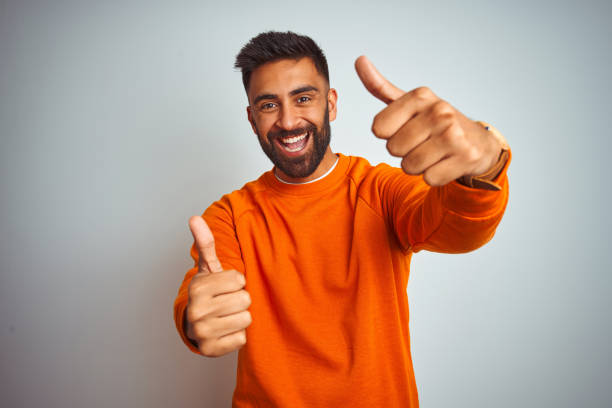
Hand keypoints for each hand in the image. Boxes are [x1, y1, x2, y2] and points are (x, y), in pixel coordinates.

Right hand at [185, 216, 251, 356]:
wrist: (195, 323)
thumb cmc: (209, 291)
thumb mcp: (208, 267)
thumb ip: (205, 243)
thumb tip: (195, 218)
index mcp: (197, 287)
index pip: (239, 279)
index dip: (236, 282)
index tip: (224, 286)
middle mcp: (196, 310)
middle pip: (245, 300)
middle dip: (240, 300)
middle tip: (227, 302)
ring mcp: (202, 332)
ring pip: (246, 320)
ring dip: (240, 317)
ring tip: (226, 315)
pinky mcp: (210, 350)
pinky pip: (242, 339)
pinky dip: (237, 336)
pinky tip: (225, 330)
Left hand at [355, 56, 502, 185]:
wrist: (479, 143)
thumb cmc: (436, 123)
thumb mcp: (409, 103)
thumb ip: (380, 87)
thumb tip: (359, 60)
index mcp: (421, 96)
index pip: (378, 128)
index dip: (389, 134)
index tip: (406, 128)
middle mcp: (439, 111)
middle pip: (393, 149)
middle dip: (404, 152)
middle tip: (423, 143)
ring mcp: (454, 134)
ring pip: (409, 166)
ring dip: (417, 166)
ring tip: (433, 154)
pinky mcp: (466, 157)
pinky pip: (429, 178)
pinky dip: (434, 176)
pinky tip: (446, 163)